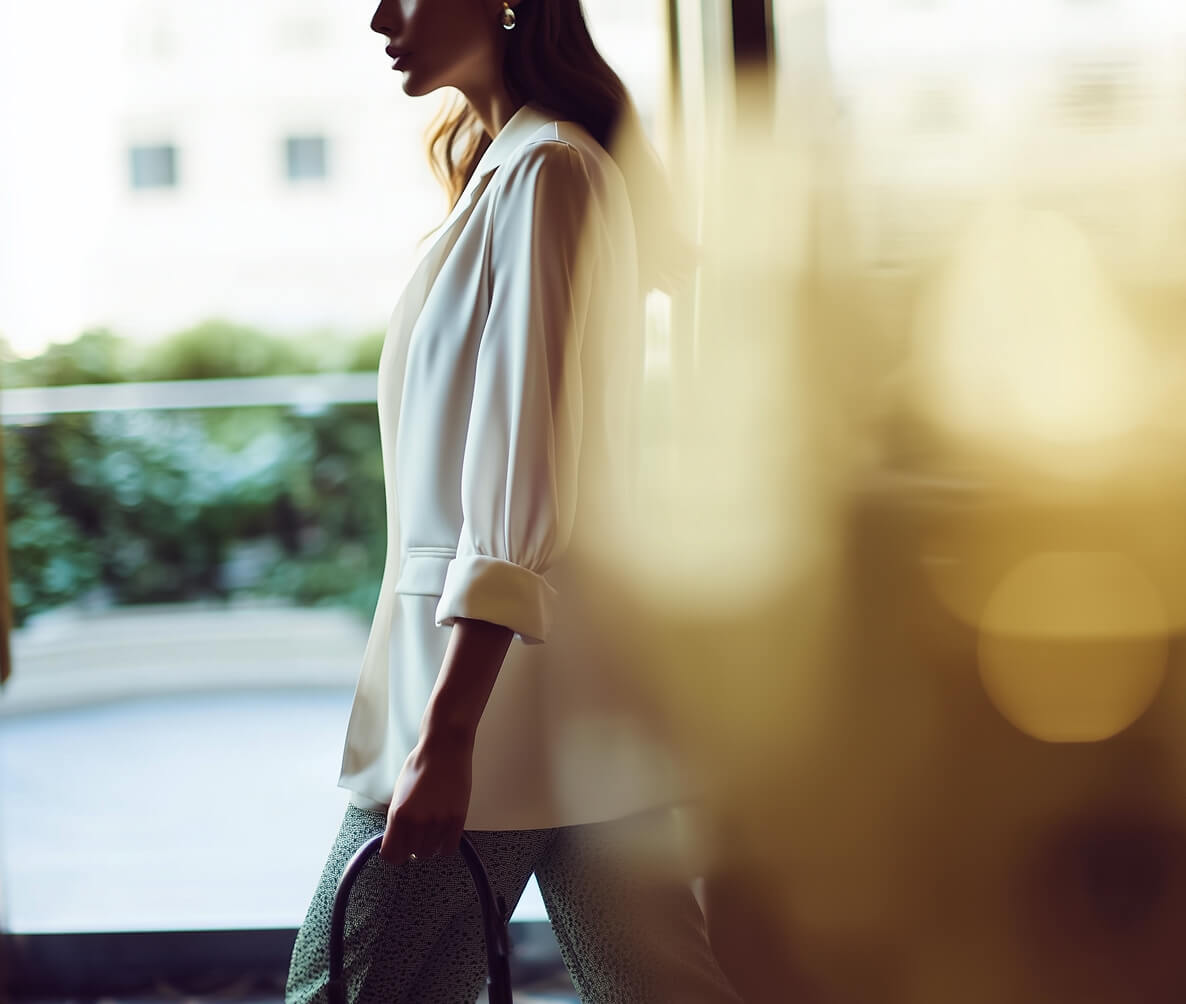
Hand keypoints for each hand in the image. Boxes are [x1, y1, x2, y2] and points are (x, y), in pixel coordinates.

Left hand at [379, 733, 473, 863]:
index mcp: (398, 814)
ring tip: (430, 828)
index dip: (394, 853)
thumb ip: (396, 818)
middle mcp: (418, 822)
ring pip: (430, 853)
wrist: (445, 748)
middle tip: (416, 833)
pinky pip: (449, 848)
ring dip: (429, 845)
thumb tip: (397, 838)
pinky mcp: (457, 820)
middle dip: (412, 846)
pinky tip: (442, 832)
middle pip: (412, 855)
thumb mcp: (399, 792)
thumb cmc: (422, 764)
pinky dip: (444, 844)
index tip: (397, 848)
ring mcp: (439, 822)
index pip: (391, 855)